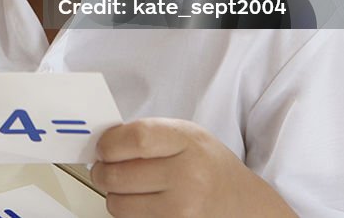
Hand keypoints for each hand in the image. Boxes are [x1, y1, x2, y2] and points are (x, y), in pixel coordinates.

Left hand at [90, 119, 296, 216]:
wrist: (242, 203)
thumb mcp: (185, 135)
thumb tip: (102, 144)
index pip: (134, 140)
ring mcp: (182, 210)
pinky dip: (130, 213)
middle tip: (105, 168)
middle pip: (117, 175)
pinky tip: (143, 203)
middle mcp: (187, 178)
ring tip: (129, 187)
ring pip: (118, 205)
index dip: (109, 144)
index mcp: (187, 143)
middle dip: (102, 171)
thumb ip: (146, 134)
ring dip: (115, 196)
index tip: (104, 147)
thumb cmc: (208, 166)